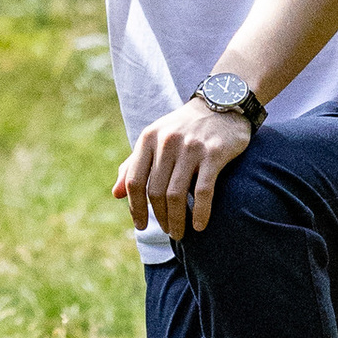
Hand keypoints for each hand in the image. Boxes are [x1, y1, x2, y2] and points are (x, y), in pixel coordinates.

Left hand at [110, 96, 251, 241]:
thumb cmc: (184, 128)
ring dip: (177, 220)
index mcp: (148, 138)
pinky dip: (200, 213)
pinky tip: (200, 226)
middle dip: (159, 218)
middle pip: (155, 192)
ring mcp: (191, 147)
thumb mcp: (155, 139)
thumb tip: (116, 194)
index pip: (134, 181)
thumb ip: (134, 165)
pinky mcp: (214, 153)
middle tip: (168, 232)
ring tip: (180, 233)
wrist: (222, 104)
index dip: (135, 208)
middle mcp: (167, 142)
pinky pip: (203, 191)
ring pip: (176, 195)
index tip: (140, 226)